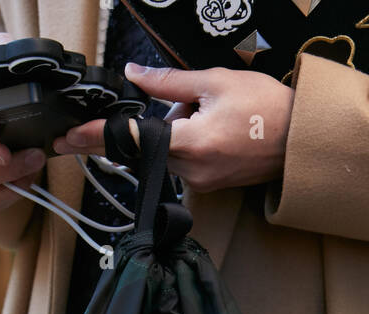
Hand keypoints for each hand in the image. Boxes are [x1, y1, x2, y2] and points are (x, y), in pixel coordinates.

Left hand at [52, 64, 294, 193]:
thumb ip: (169, 81)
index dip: (94, 138)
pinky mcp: (208, 185)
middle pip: (147, 145)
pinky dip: (189, 141)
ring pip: (165, 151)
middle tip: (197, 104)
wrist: (302, 141)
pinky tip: (219, 129)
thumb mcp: (215, 81)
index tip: (65, 140)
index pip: (129, 140)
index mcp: (190, 144)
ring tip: (217, 115)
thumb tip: (135, 74)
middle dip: (159, 121)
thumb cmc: (267, 109)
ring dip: (178, 130)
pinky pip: (183, 160)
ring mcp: (200, 182)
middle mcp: (191, 170)